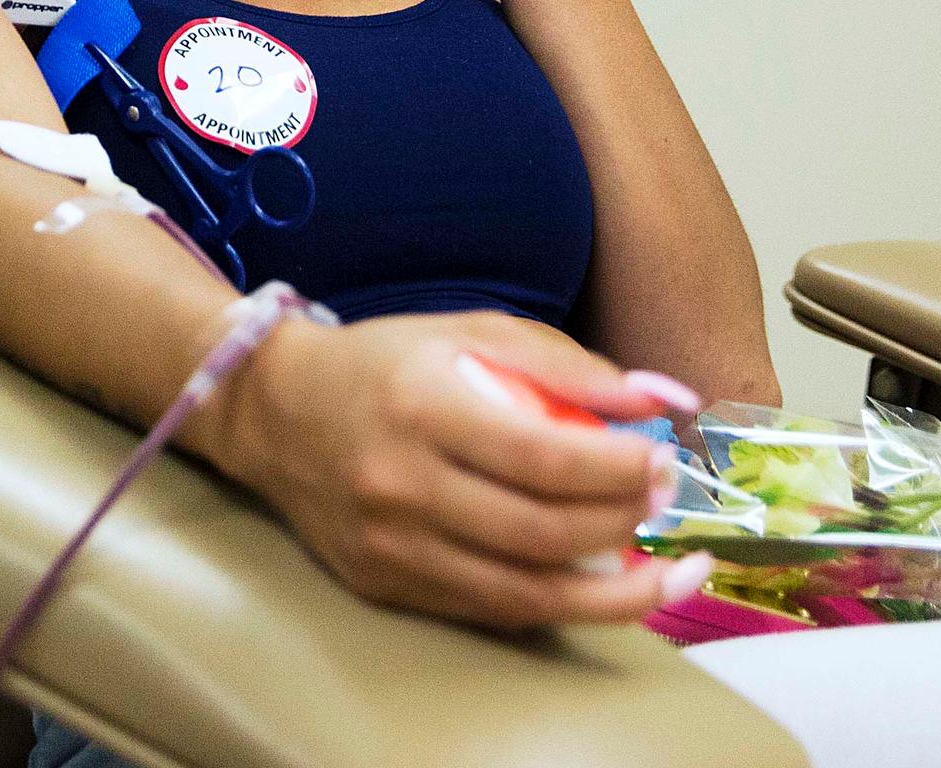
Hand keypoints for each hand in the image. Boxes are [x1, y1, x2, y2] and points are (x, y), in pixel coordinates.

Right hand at [191, 309, 713, 631]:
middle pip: (541, 532)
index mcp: (424, 407)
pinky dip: (553, 603)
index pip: (543, 456)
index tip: (662, 464)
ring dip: (611, 594)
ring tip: (664, 577)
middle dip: (625, 527)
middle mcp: (402, 483)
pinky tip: (596, 587)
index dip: (617, 470)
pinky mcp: (385, 584)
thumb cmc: (383, 364)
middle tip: (667, 508)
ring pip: (522, 593)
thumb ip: (565, 364)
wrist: (273, 413)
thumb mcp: (468, 330)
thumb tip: (660, 398)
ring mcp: (390, 544)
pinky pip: (488, 610)